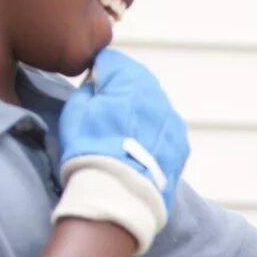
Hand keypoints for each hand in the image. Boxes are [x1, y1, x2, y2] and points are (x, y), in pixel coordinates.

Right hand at [52, 49, 189, 254]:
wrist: (119, 195)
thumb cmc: (90, 151)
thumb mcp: (75, 111)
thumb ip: (89, 88)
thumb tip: (98, 82)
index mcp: (129, 79)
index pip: (112, 61)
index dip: (98, 73)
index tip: (91, 88)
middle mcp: (157, 94)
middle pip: (137, 81)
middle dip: (122, 92)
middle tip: (105, 115)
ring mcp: (172, 120)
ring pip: (154, 105)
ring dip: (139, 113)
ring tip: (122, 136)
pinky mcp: (181, 144)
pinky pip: (165, 130)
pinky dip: (153, 135)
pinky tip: (138, 150)